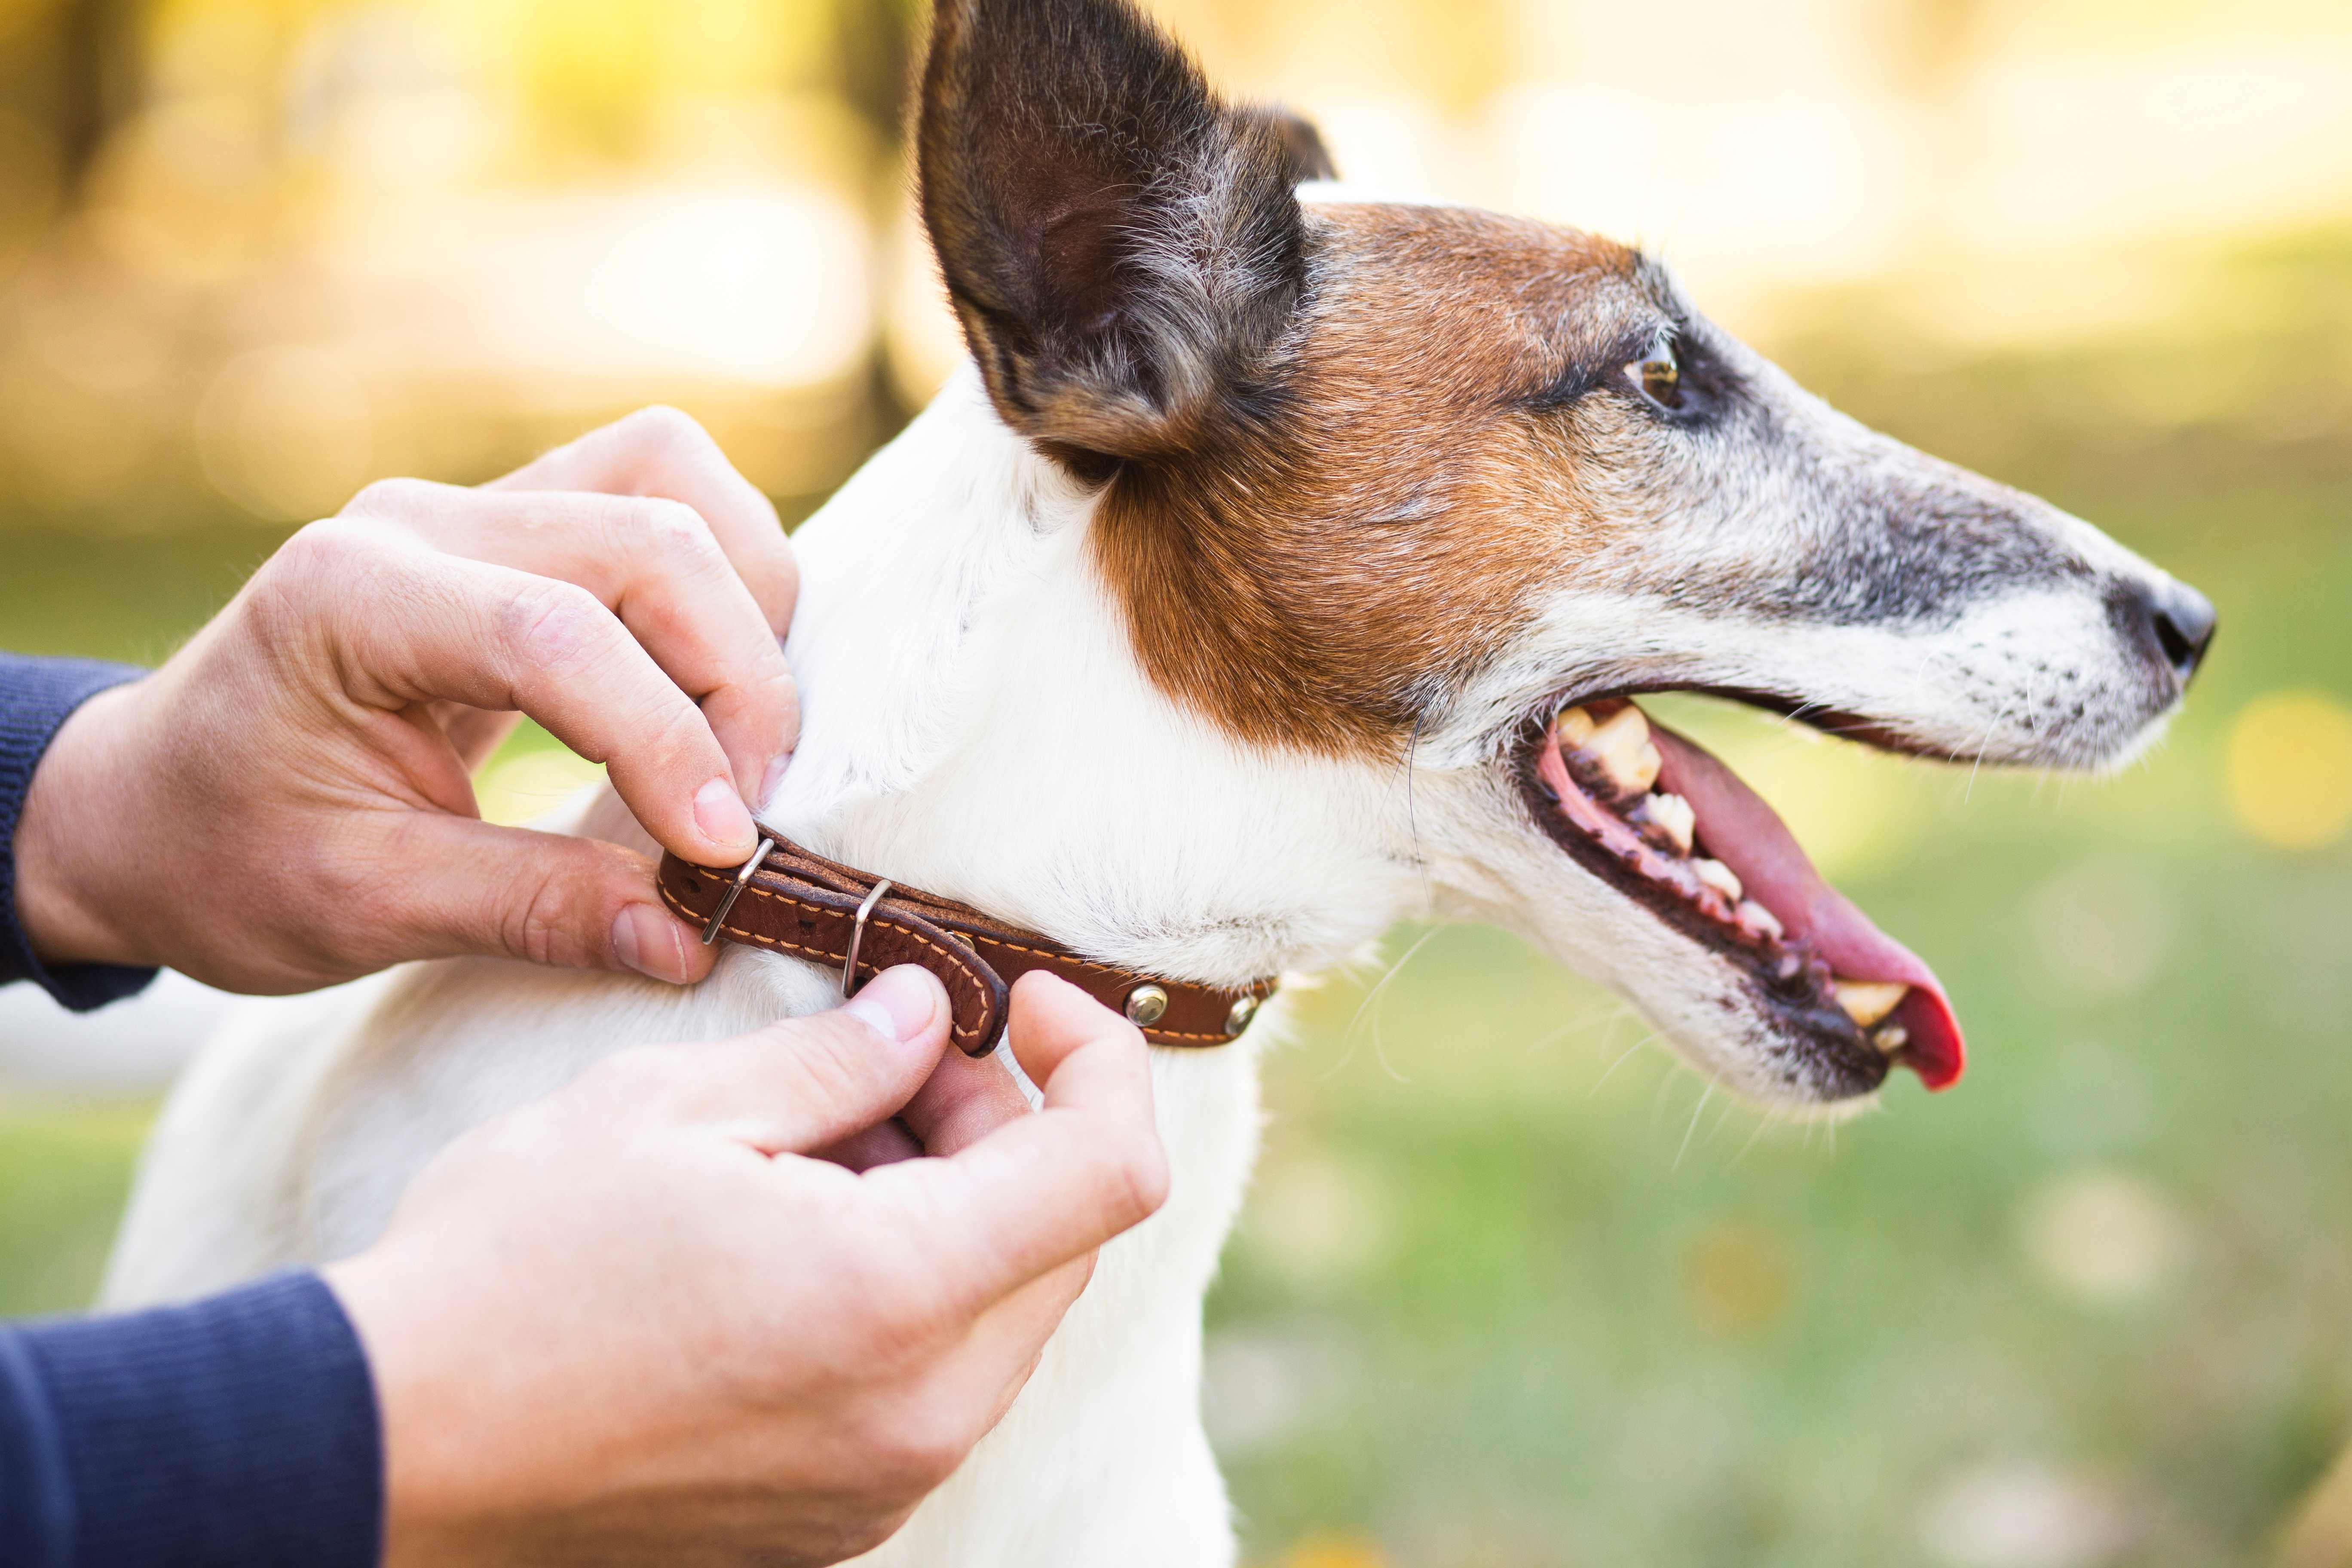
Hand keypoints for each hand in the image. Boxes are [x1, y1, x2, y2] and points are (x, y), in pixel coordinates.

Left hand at [13, 407, 796, 991]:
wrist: (145, 806)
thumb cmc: (225, 857)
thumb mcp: (359, 908)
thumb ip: (531, 911)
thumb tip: (692, 936)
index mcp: (346, 595)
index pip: (556, 634)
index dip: (665, 741)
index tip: (719, 854)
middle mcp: (418, 518)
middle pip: (649, 537)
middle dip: (733, 680)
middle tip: (742, 815)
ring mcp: (474, 504)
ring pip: (674, 483)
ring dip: (744, 609)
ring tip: (737, 744)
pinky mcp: (519, 520)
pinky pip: (660, 496)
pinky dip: (722, 583)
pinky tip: (710, 688)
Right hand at [324, 967, 1169, 1567]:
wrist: (387, 1448)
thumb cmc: (512, 1265)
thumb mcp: (670, 1108)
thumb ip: (835, 1056)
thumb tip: (923, 1013)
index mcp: (899, 1298)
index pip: (1113, 1167)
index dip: (1100, 1056)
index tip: (1025, 995)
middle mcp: (922, 1413)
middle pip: (1063, 1236)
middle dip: (1006, 1121)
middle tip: (890, 1055)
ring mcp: (884, 1482)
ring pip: (1001, 1307)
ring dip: (952, 1201)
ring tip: (816, 1142)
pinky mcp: (837, 1516)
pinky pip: (935, 1379)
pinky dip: (908, 1286)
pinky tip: (794, 1233)